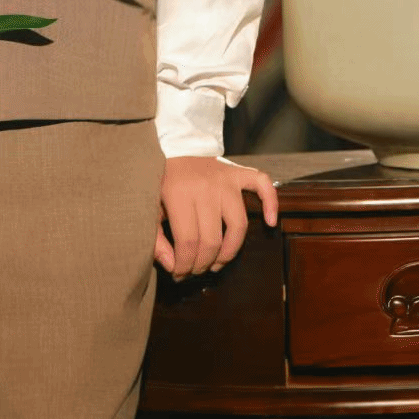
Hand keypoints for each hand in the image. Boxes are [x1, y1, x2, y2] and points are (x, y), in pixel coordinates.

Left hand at [154, 156, 277, 279]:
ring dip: (229, 252)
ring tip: (216, 263)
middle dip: (202, 264)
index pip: (188, 242)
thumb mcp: (148, 206)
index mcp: (179, 194)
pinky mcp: (238, 172)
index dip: (184, 265)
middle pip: (212, 240)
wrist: (171, 144)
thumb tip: (172, 266)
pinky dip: (271, 203)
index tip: (178, 273)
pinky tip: (270, 222)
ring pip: (238, 225)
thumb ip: (155, 238)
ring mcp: (225, 180)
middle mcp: (206, 187)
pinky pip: (262, 185)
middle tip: (194, 271)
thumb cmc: (159, 179)